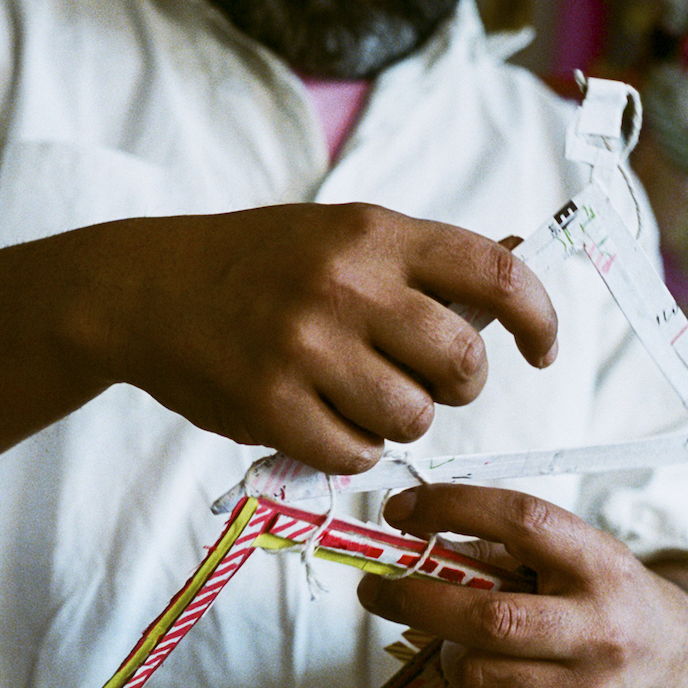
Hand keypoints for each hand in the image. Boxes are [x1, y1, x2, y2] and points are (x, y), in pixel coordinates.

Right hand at [96, 203, 556, 474]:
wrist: (146, 289)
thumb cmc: (256, 265)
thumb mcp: (339, 234)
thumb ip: (420, 261)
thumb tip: (516, 271)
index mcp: (374, 232)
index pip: (495, 276)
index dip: (538, 320)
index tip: (541, 352)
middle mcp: (346, 284)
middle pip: (463, 364)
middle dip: (458, 387)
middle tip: (423, 381)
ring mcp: (306, 347)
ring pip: (414, 419)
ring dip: (400, 422)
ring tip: (360, 400)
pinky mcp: (271, 404)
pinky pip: (355, 454)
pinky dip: (351, 450)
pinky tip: (323, 422)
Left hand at [356, 485, 687, 687]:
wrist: (678, 667)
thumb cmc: (602, 599)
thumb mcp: (571, 556)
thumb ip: (499, 550)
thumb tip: (407, 544)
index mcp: (600, 565)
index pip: (523, 520)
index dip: (453, 508)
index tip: (399, 511)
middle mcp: (601, 631)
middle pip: (489, 618)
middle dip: (415, 600)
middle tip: (376, 589)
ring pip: (477, 677)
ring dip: (452, 656)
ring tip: (468, 644)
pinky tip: (503, 684)